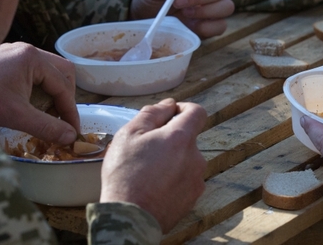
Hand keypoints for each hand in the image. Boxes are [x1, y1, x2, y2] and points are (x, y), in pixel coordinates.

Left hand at [0, 42, 79, 143]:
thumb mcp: (15, 115)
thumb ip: (46, 126)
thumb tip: (70, 137)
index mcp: (34, 59)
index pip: (64, 86)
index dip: (70, 112)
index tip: (72, 131)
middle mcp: (28, 51)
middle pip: (61, 72)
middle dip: (65, 97)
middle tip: (61, 119)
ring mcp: (15, 53)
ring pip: (47, 71)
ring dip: (51, 92)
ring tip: (45, 113)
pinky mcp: (4, 60)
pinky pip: (31, 71)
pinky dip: (37, 87)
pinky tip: (27, 103)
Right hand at [99, 98, 206, 232]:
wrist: (129, 218)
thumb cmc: (125, 174)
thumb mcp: (129, 134)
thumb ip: (152, 113)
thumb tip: (168, 104)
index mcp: (181, 138)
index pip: (197, 112)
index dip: (183, 109)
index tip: (169, 115)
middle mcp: (195, 157)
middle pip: (188, 138)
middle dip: (170, 139)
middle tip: (145, 149)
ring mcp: (196, 179)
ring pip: (185, 160)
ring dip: (171, 160)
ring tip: (147, 172)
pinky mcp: (193, 197)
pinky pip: (184, 180)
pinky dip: (172, 179)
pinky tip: (154, 186)